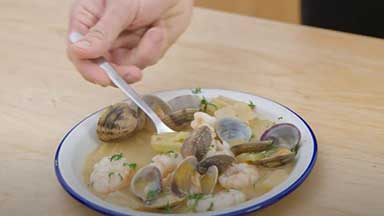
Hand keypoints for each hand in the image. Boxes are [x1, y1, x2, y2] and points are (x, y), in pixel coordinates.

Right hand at [67, 0, 193, 85]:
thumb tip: (79, 52)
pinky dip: (154, 49)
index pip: (78, 53)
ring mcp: (122, 45)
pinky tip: (159, 30)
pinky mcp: (142, 51)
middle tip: (134, 73)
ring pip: (126, 68)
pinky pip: (145, 62)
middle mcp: (102, 36)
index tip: (103, 78)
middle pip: (101, 69)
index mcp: (87, 20)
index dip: (89, 69)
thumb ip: (101, 32)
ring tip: (156, 31)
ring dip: (143, 54)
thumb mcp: (121, 8)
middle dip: (120, 72)